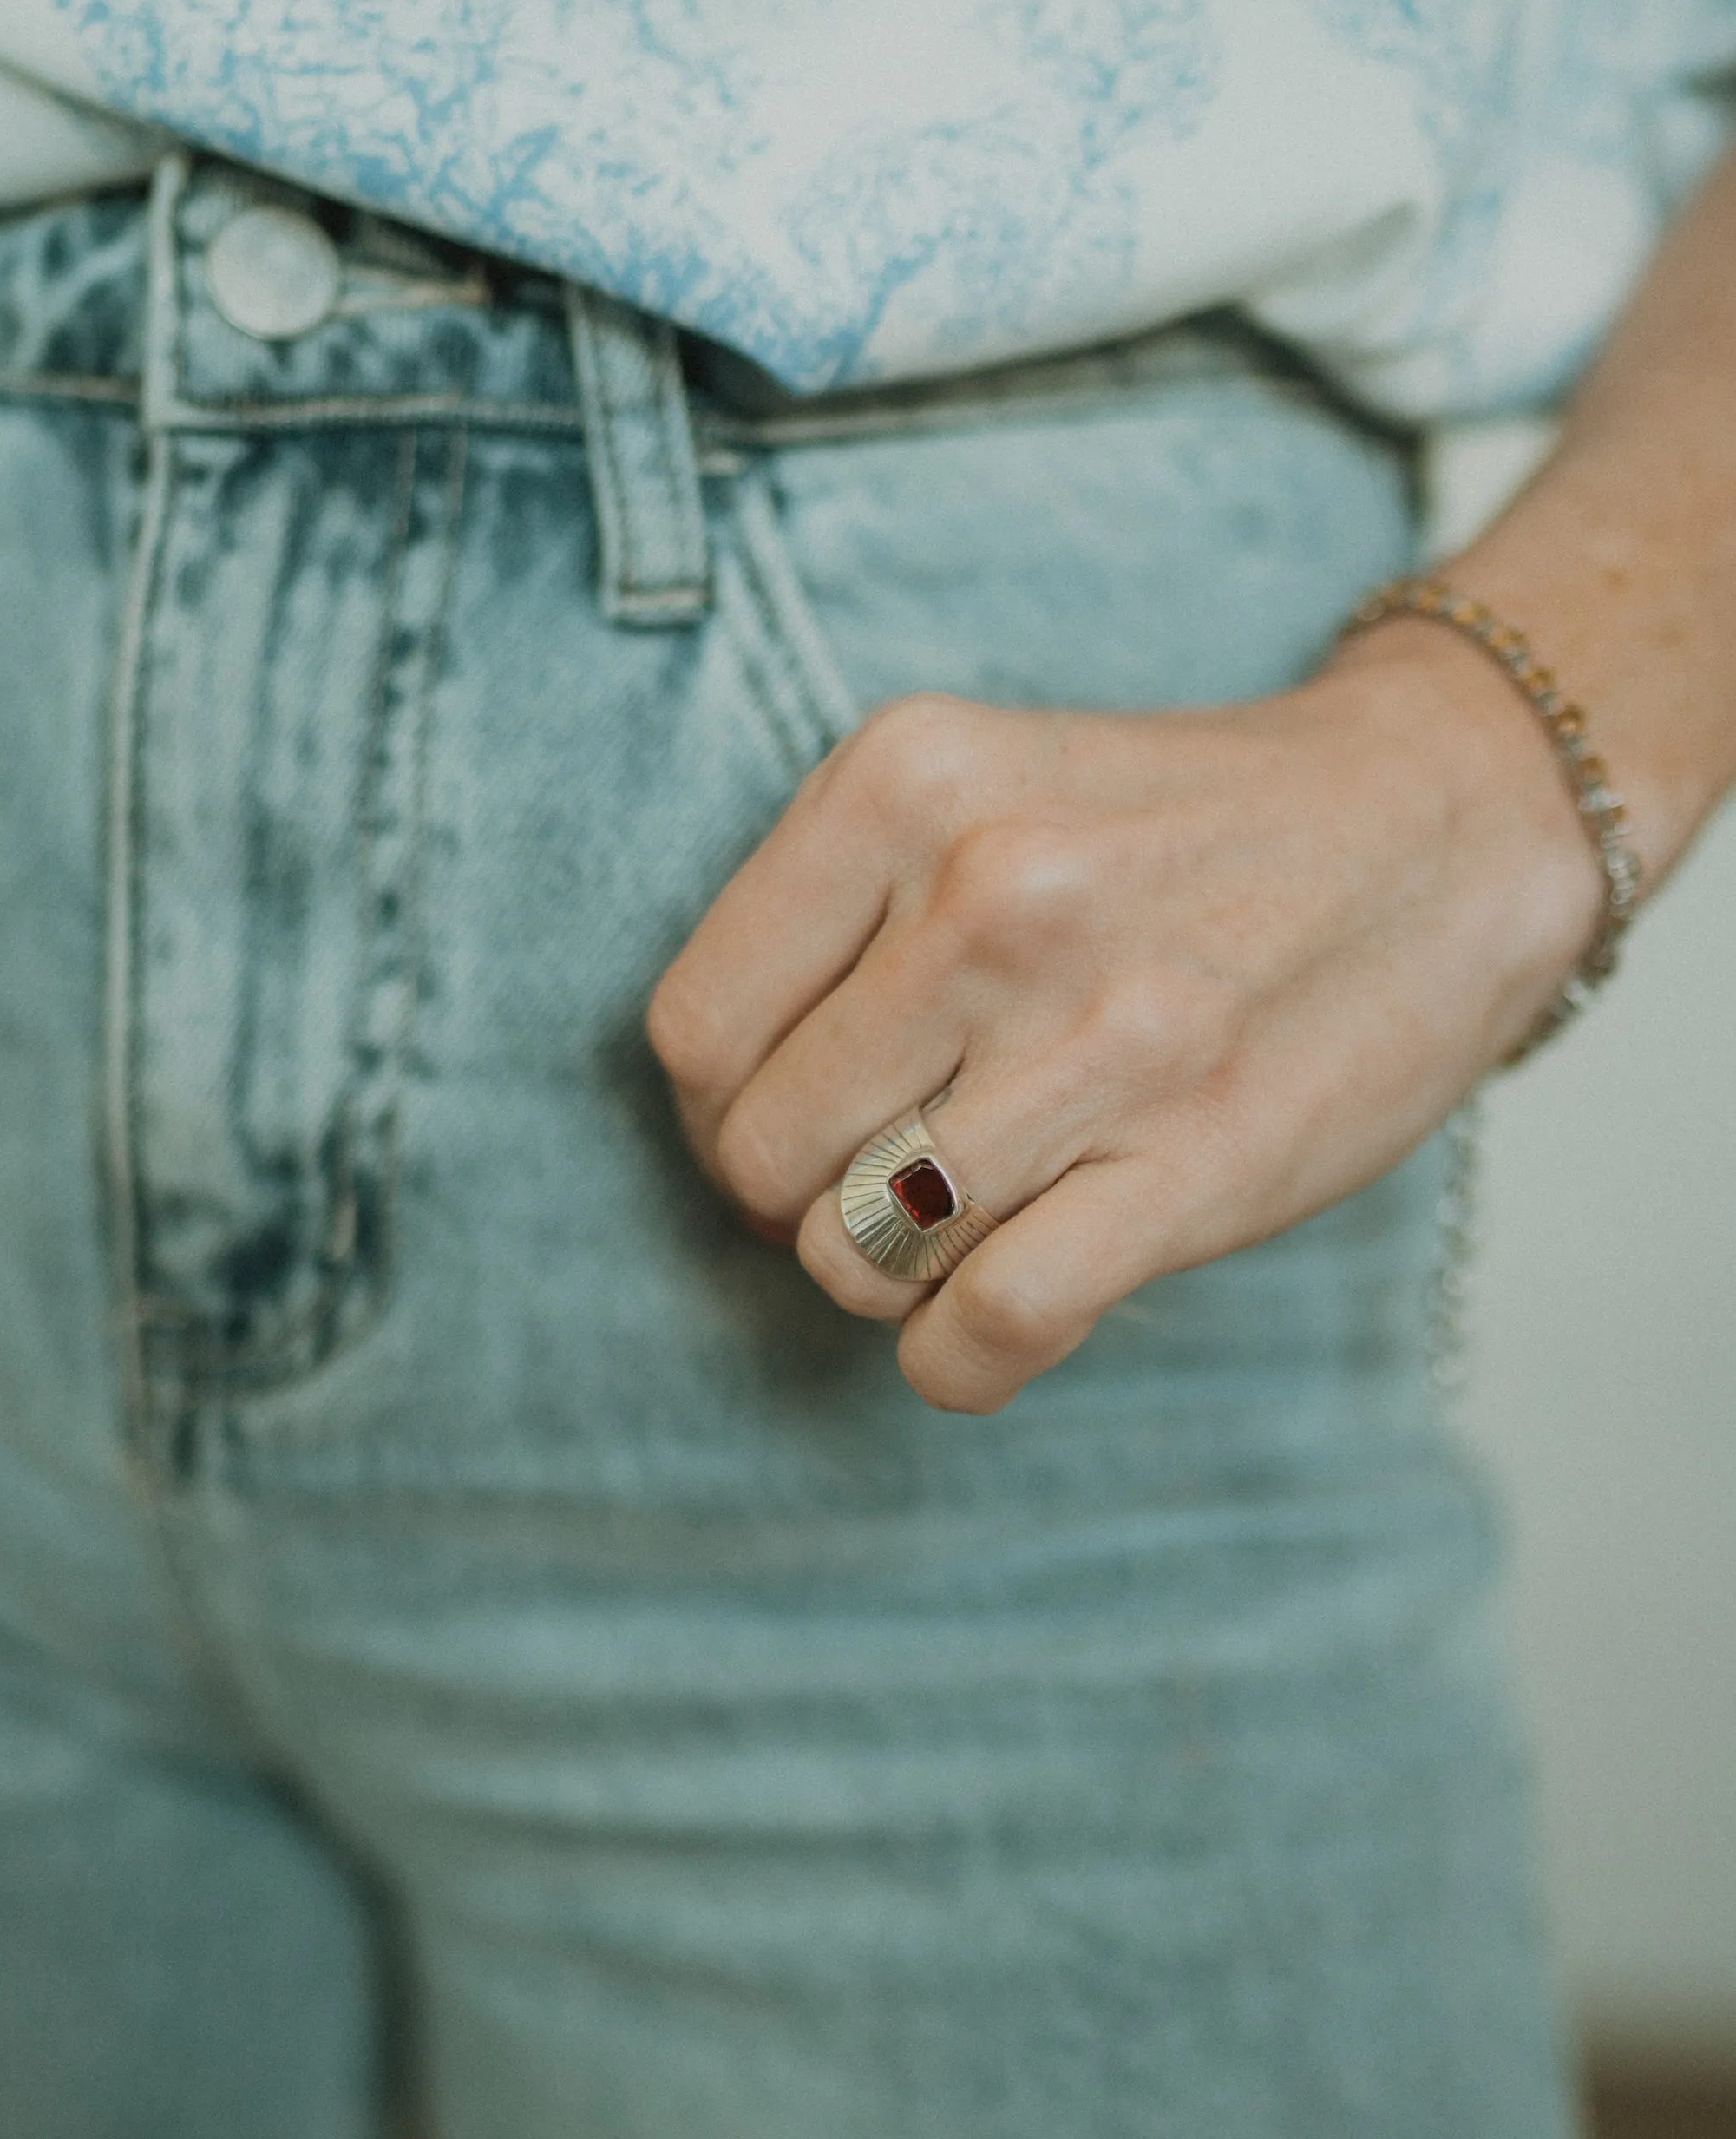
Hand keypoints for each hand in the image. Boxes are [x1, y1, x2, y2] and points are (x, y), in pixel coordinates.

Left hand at [648, 625, 1603, 1413]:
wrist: (1444, 826)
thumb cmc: (1180, 836)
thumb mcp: (980, 787)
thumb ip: (837, 918)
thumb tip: (720, 1123)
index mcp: (907, 780)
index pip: (694, 1031)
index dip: (720, 1111)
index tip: (791, 1116)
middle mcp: (989, 895)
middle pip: (761, 1152)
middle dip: (799, 1199)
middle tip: (881, 1175)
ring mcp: (1098, 1037)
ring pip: (857, 1251)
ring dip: (890, 1275)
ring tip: (964, 1221)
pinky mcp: (1195, 1164)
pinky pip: (988, 1325)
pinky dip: (960, 1359)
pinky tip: (990, 1319)